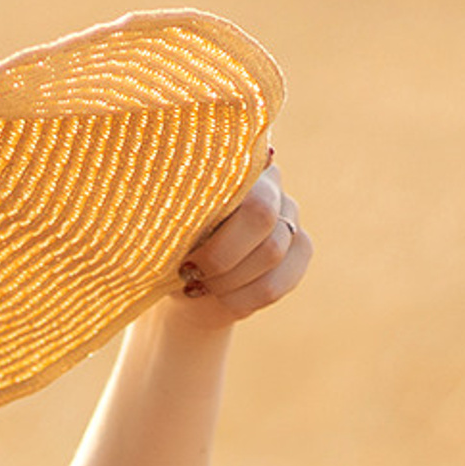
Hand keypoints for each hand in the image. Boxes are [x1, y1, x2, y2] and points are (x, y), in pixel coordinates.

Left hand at [170, 157, 309, 325]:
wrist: (188, 288)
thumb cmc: (168, 249)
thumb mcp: (162, 229)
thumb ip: (176, 210)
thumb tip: (177, 199)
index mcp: (232, 166)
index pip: (238, 176)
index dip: (211, 220)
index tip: (183, 253)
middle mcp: (269, 182)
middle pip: (260, 215)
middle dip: (220, 255)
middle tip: (190, 272)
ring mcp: (290, 214)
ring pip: (271, 252)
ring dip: (228, 280)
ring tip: (201, 286)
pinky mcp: (301, 248)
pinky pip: (277, 282)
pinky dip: (243, 299)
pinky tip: (223, 298)